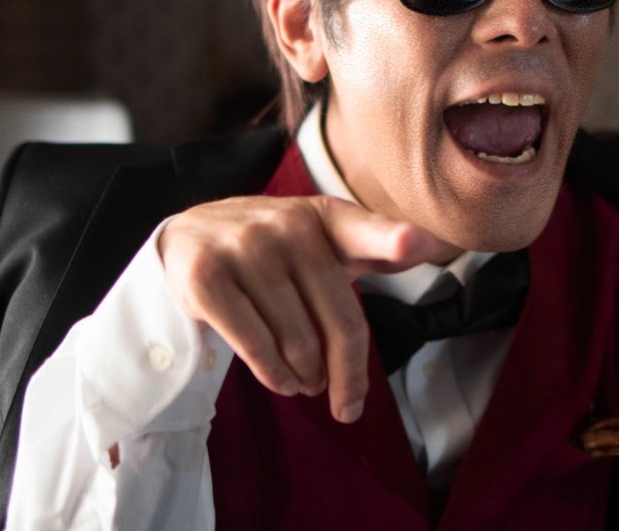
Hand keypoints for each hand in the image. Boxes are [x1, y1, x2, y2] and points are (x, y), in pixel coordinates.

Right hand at [158, 195, 450, 422]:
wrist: (188, 235)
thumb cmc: (275, 247)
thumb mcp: (323, 239)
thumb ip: (375, 246)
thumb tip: (430, 246)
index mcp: (326, 217)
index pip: (365, 230)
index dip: (394, 239)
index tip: (421, 245)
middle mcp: (288, 225)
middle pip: (340, 320)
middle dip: (346, 372)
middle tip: (346, 401)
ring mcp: (244, 248)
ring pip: (297, 341)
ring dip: (306, 377)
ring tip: (306, 383)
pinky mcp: (205, 277)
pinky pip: (254, 345)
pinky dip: (273, 375)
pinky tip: (281, 382)